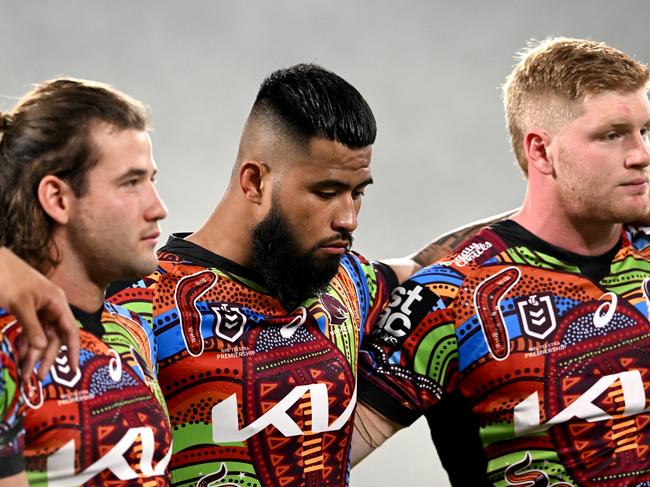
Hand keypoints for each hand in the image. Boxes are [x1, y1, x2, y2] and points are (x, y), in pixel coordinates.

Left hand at [0, 247, 78, 380]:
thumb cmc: (8, 278)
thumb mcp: (20, 304)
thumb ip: (32, 327)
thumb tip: (43, 348)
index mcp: (57, 302)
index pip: (70, 331)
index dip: (74, 351)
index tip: (73, 370)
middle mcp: (52, 306)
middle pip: (55, 337)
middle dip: (46, 357)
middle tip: (36, 377)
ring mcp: (40, 308)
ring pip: (42, 336)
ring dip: (33, 353)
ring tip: (24, 372)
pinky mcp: (28, 309)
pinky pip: (31, 330)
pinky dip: (26, 343)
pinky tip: (20, 355)